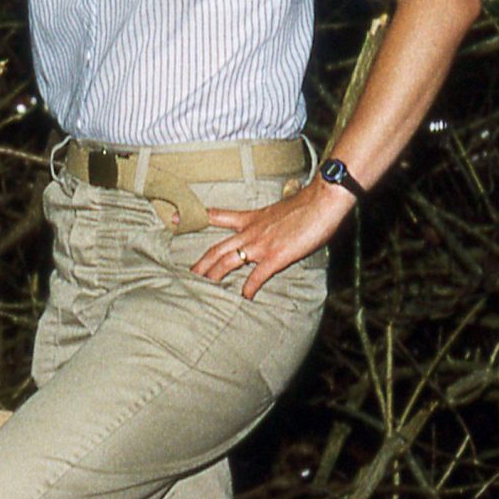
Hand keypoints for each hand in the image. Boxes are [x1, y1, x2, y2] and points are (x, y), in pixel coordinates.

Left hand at [194, 181, 354, 300]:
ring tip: (202, 288)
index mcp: (250, 219)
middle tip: (187, 275)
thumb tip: (274, 228)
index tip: (175, 219)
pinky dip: (249, 288)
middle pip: (216, 249)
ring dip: (214, 276)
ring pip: (228, 261)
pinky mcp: (276, 256)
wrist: (322, 200)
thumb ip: (269, 222)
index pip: (217, 216)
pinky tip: (245, 298)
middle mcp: (250, 232)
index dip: (195, 218)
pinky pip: (257, 276)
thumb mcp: (279, 210)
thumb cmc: (307, 204)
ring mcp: (260, 245)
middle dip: (200, 264)